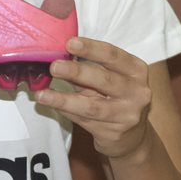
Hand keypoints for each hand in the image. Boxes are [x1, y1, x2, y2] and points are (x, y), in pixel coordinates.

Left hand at [36, 37, 152, 159]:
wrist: (132, 136)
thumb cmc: (117, 98)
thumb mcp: (110, 79)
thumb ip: (89, 68)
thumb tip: (59, 55)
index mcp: (136, 71)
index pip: (114, 56)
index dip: (91, 49)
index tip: (70, 43)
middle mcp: (137, 92)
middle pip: (105, 80)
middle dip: (77, 72)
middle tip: (54, 66)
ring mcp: (127, 115)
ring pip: (92, 106)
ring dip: (64, 99)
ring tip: (43, 94)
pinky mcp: (113, 133)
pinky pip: (84, 120)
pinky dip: (65, 111)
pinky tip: (51, 104)